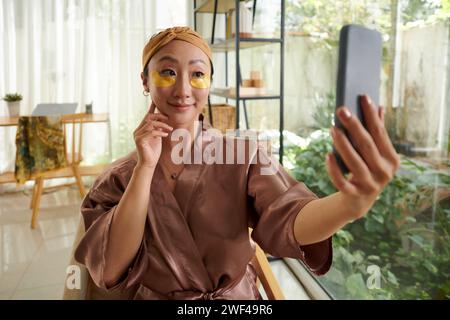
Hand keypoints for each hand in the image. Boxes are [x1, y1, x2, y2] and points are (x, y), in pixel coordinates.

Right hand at [133, 102, 172, 167]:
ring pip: (150, 124)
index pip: (146, 116)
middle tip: (168, 119)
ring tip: (170, 129)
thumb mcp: (158, 137)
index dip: (151, 108)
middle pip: (148, 118)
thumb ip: (158, 129)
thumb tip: (163, 121)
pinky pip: (150, 133)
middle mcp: (137, 131)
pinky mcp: (139, 141)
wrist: (149, 163)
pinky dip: (159, 132)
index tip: (155, 101)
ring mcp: (137, 136)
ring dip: (162, 125)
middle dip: (159, 116)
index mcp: (141, 129)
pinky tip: (165, 135)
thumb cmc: (153, 151)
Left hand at [326, 95, 400, 218]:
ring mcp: (370, 185)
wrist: (359, 201)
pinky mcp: (354, 195)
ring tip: (332, 128)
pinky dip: (334, 169)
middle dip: (354, 126)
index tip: (363, 97)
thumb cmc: (367, 169)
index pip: (380, 133)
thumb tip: (378, 107)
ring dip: (343, 145)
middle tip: (341, 110)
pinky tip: (327, 155)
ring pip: (355, 163)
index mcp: (391, 159)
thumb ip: (377, 133)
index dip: (371, 115)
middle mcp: (384, 172)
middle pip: (367, 146)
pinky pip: (342, 181)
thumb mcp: (375, 154)